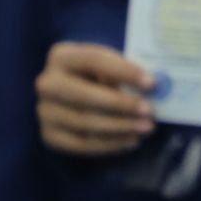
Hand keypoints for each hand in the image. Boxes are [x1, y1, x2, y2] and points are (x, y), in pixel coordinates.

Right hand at [35, 43, 153, 157]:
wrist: (74, 91)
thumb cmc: (100, 72)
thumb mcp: (108, 63)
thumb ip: (124, 71)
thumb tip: (156, 87)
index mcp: (61, 55)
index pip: (94, 60)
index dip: (124, 72)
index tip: (151, 83)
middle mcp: (47, 83)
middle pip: (85, 95)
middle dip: (121, 105)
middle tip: (149, 111)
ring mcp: (44, 111)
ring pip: (84, 122)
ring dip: (119, 127)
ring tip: (146, 128)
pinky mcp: (49, 135)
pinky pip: (80, 144)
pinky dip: (108, 144)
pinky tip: (131, 141)